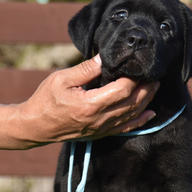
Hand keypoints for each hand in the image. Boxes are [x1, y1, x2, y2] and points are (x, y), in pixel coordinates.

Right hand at [15, 54, 158, 145]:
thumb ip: (86, 69)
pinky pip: (125, 128)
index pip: (123, 89)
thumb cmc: (45, 100)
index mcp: (91, 104)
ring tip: (154, 87)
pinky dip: (140, 121)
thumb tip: (105, 57)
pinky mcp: (100, 133)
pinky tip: (150, 113)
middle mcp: (100, 119)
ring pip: (132, 115)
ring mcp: (102, 128)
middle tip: (155, 75)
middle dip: (146, 88)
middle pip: (132, 103)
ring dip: (146, 101)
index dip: (134, 78)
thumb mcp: (61, 79)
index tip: (138, 66)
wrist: (36, 127)